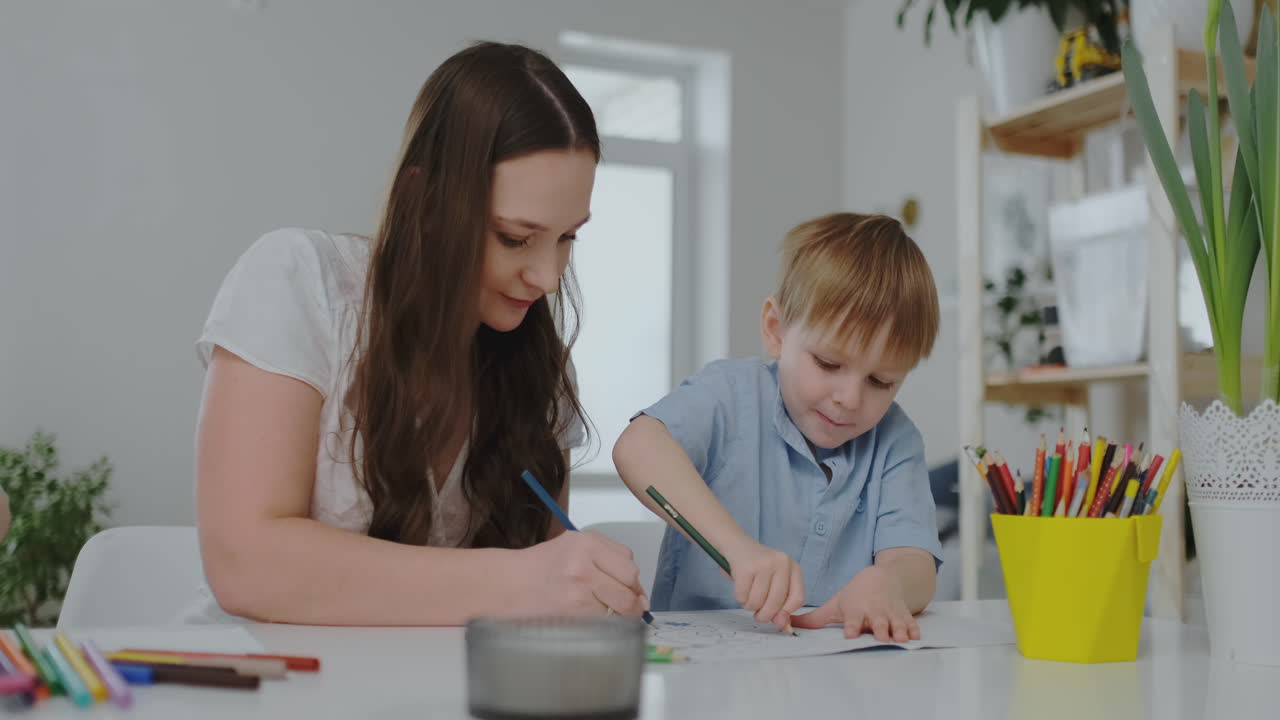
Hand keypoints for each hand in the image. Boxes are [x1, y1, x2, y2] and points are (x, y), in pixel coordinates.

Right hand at [518, 530, 648, 617]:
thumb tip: (640, 592)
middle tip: (627, 607)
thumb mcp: (572, 546)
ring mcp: (579, 588)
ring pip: (621, 604)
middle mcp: (584, 562)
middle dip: (633, 597)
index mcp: (585, 542)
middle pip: (630, 580)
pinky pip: (605, 620)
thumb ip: (606, 558)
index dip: (633, 579)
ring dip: (619, 613)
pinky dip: (604, 623)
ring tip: (603, 612)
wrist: (506, 585)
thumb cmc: (540, 568)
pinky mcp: (574, 612)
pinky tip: (589, 618)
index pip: (628, 561)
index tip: (631, 590)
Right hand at [722, 538, 804, 631]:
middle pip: (777, 603)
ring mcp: (764, 563)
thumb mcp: (773, 582)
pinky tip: (740, 589)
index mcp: (793, 567)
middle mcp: (782, 563)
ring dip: (750, 606)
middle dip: (764, 615)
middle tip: (758, 615)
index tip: (776, 618)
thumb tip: (784, 627)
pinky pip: (743, 596)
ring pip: (758, 601)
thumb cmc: (756, 568)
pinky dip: (740, 598)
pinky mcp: (746, 567)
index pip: (798, 599)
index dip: (785, 613)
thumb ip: (781, 605)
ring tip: (748, 597)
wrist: (736, 544)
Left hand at [790, 565, 919, 641]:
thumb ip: (813, 619)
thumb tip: (787, 625)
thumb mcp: (835, 604)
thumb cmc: (855, 595)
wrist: (882, 578)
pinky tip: (916, 636)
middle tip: (880, 637)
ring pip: (897, 623)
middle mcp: (874, 612)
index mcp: (856, 609)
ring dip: (899, 630)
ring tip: (901, 638)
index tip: (850, 633)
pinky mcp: (904, 615)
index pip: (853, 619)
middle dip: (879, 629)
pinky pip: (912, 623)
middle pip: (877, 622)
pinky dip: (914, 629)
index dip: (852, 626)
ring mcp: (890, 613)